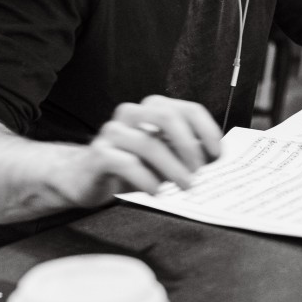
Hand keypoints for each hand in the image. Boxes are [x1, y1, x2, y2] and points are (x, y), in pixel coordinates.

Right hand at [83, 95, 222, 198]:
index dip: (207, 130)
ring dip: (172, 168)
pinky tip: (156, 192)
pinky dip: (146, 179)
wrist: (85, 178)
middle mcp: (131, 114)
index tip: (217, 154)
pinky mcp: (98, 154)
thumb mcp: (165, 158)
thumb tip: (216, 155)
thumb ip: (188, 153)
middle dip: (188, 146)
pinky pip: (126, 163)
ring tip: (185, 186)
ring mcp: (112, 132)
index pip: (187, 109)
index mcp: (152, 109)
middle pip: (167, 116)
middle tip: (198, 172)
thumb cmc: (131, 166)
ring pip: (147, 143)